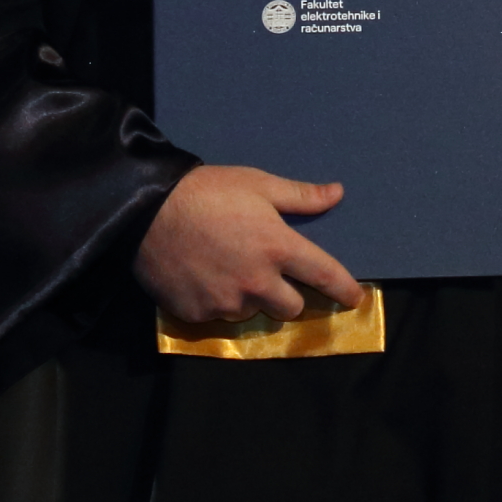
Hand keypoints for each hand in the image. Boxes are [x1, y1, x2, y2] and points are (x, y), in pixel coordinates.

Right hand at [134, 164, 364, 322]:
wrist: (146, 210)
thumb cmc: (209, 191)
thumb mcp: (259, 184)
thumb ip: (301, 196)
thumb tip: (337, 194)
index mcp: (278, 248)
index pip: (324, 275)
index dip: (344, 289)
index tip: (355, 298)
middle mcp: (257, 282)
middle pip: (292, 308)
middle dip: (289, 295)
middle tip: (272, 276)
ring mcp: (225, 302)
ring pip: (253, 313)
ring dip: (250, 299)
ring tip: (229, 270)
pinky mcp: (197, 314)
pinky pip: (218, 317)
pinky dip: (217, 302)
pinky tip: (205, 278)